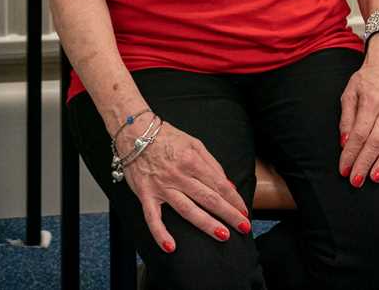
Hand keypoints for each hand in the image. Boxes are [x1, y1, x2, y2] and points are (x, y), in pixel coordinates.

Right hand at [117, 119, 250, 253]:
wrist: (133, 131)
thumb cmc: (165, 136)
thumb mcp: (193, 142)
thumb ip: (212, 164)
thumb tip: (228, 185)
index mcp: (191, 160)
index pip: (218, 184)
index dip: (234, 199)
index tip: (244, 211)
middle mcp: (178, 175)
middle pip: (208, 198)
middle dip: (228, 214)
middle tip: (244, 227)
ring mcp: (161, 186)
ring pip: (187, 209)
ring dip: (206, 224)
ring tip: (222, 235)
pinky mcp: (145, 194)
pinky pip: (152, 217)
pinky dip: (160, 233)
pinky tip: (170, 247)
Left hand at [339, 38, 378, 186]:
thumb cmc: (366, 81)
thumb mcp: (349, 94)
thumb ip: (347, 118)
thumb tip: (345, 142)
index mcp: (370, 103)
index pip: (359, 134)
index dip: (351, 153)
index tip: (343, 168)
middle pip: (376, 142)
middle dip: (365, 164)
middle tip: (356, 180)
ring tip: (374, 178)